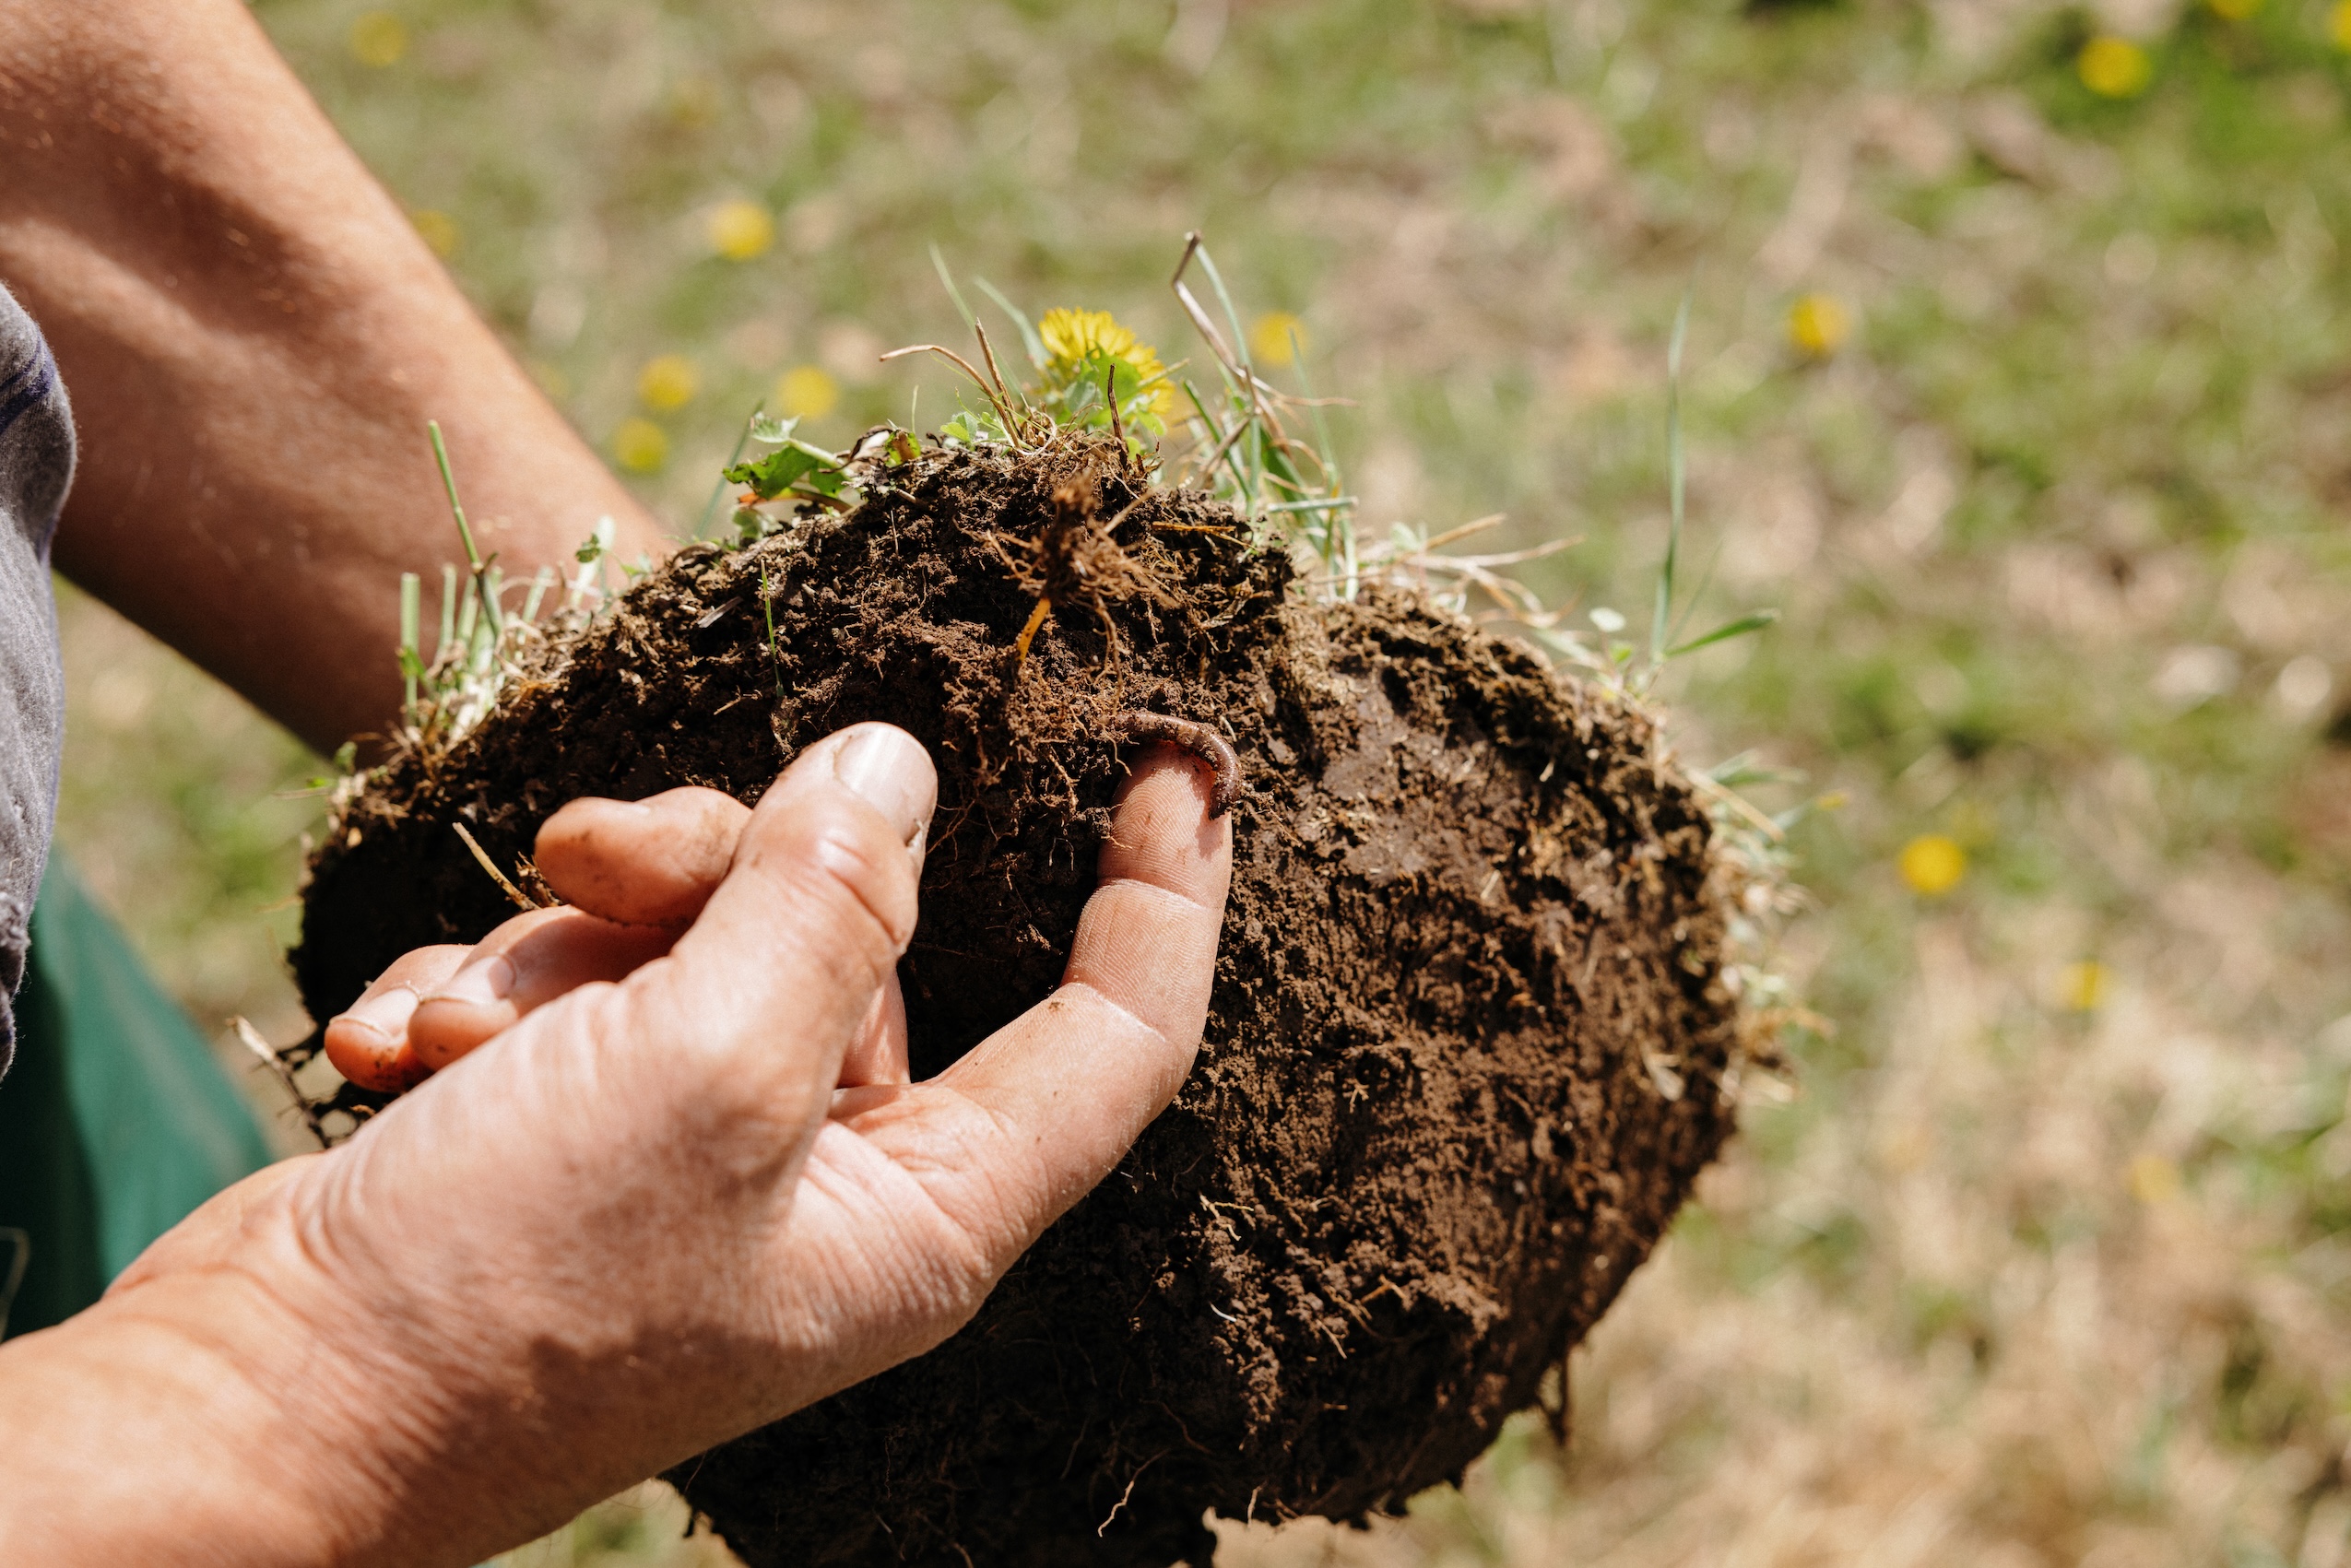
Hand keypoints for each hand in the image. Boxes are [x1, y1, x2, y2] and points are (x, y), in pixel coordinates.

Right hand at [0, 722, 1231, 1567]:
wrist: (249, 1402)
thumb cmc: (500, 1287)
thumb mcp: (702, 1067)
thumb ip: (827, 904)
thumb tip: (901, 773)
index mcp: (925, 1210)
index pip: (1113, 1036)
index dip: (1161, 897)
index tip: (1176, 757)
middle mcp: (836, 1179)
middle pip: (865, 935)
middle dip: (726, 868)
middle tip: (598, 858)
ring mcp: (706, 1147)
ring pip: (709, 933)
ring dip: (576, 938)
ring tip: (466, 1022)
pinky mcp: (588, 1118)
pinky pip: (591, 985)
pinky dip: (499, 991)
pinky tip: (404, 1045)